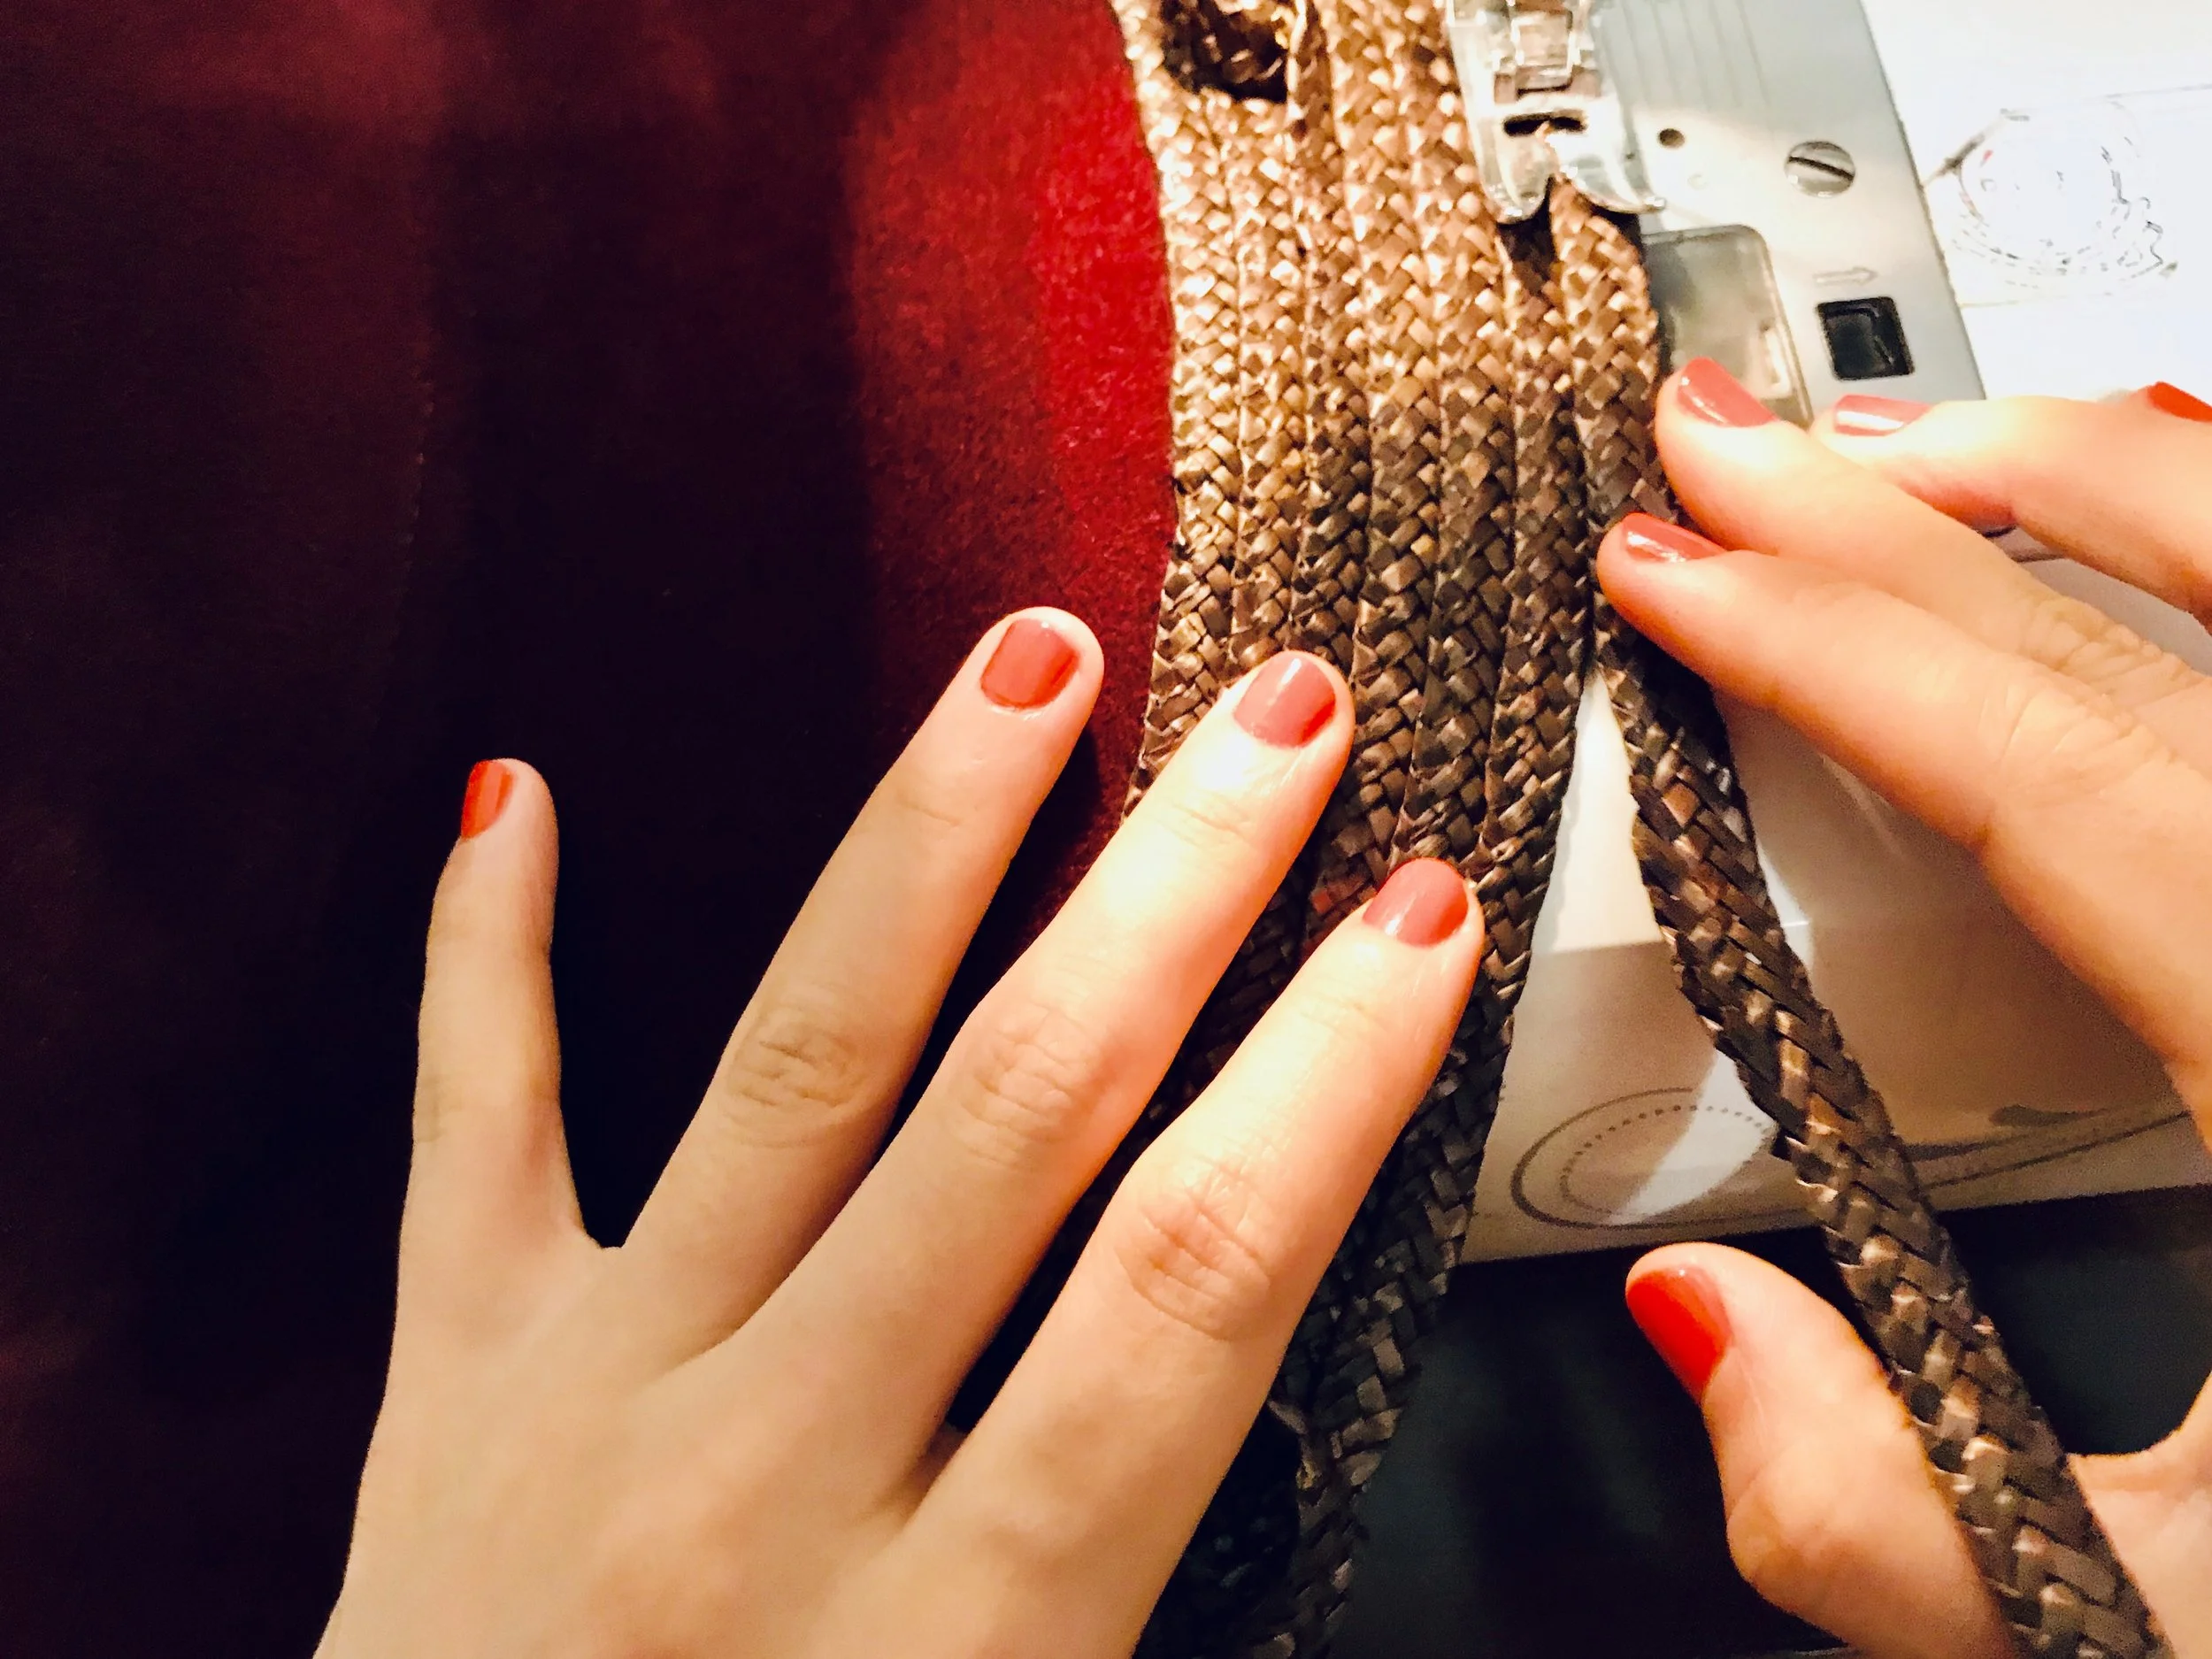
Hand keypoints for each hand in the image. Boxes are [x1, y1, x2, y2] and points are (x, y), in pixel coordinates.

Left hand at [316, 613, 1482, 1657]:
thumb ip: (1167, 1587)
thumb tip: (1263, 1348)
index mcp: (971, 1635)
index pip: (1192, 1285)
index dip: (1330, 1076)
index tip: (1422, 915)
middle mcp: (775, 1482)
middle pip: (1019, 1118)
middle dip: (1176, 893)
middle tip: (1283, 716)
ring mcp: (595, 1405)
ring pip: (796, 1062)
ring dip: (930, 837)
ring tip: (1031, 661)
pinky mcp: (457, 1379)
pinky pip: (471, 1131)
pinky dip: (484, 953)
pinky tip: (510, 788)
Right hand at [1598, 364, 2211, 1656]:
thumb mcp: (2143, 1625)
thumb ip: (1887, 1513)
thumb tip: (1699, 1311)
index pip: (2058, 776)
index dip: (1832, 646)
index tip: (1672, 569)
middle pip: (2156, 647)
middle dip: (1906, 520)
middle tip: (1733, 442)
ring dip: (2095, 483)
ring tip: (1910, 444)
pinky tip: (2160, 497)